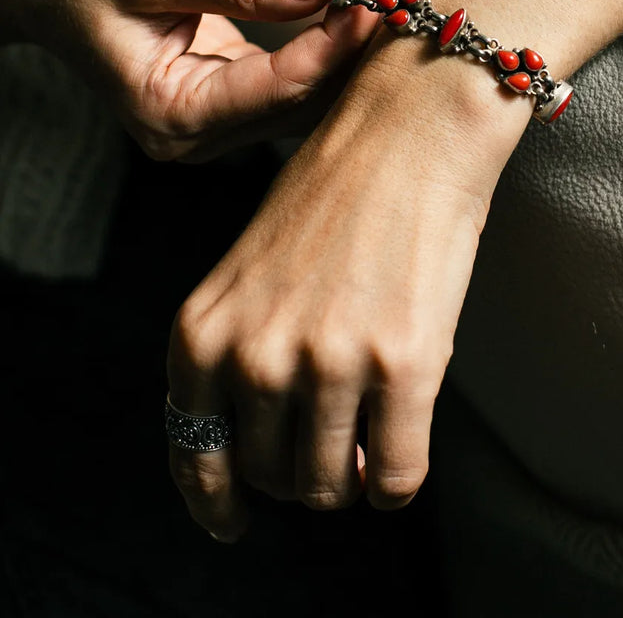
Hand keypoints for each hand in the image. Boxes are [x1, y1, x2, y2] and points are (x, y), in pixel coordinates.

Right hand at [2, 0, 411, 159]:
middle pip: (303, 100)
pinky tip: (360, 7)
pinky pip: (292, 81)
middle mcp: (199, 137)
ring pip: (305, 96)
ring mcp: (215, 125)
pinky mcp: (227, 101)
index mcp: (172, 116)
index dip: (336, 42)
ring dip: (351, 45)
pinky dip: (327, 45)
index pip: (279, 86)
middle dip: (356, 44)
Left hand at [166, 38, 520, 539]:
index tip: (233, 515)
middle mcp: (255, 354)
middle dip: (300, 473)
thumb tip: (274, 440)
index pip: (192, 450)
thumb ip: (242, 352)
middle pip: (270, 476)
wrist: (407, 130)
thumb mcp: (252, 269)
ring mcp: (328, 363)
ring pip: (331, 484)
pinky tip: (401, 458)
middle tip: (332, 446)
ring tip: (369, 444)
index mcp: (204, 330)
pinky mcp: (402, 365)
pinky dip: (397, 481)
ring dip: (350, 479)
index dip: (214, 498)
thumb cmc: (335, 190)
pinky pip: (396, 475)